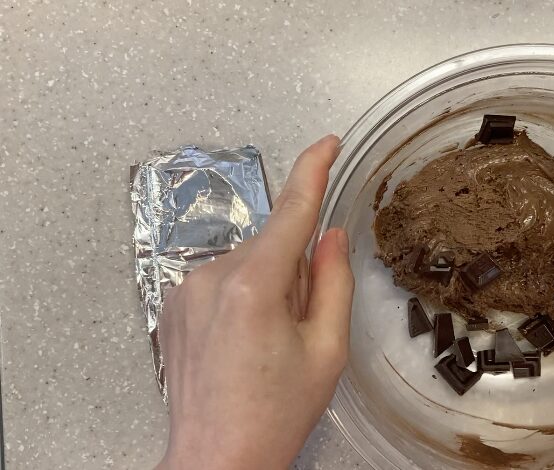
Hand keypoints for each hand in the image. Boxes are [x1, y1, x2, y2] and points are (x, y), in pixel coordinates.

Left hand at [156, 135, 353, 468]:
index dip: (313, 169)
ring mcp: (187, 290)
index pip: (291, 209)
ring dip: (270, 287)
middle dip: (297, 269)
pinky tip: (245, 342)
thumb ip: (333, 282)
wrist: (215, 459)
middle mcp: (212, 277)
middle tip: (304, 326)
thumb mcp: (326, 351)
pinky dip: (244, 297)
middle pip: (273, 245)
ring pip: (249, 263)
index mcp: (255, 286)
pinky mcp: (175, 304)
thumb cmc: (272, 415)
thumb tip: (331, 236)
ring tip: (269, 344)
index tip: (327, 143)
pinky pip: (223, 281)